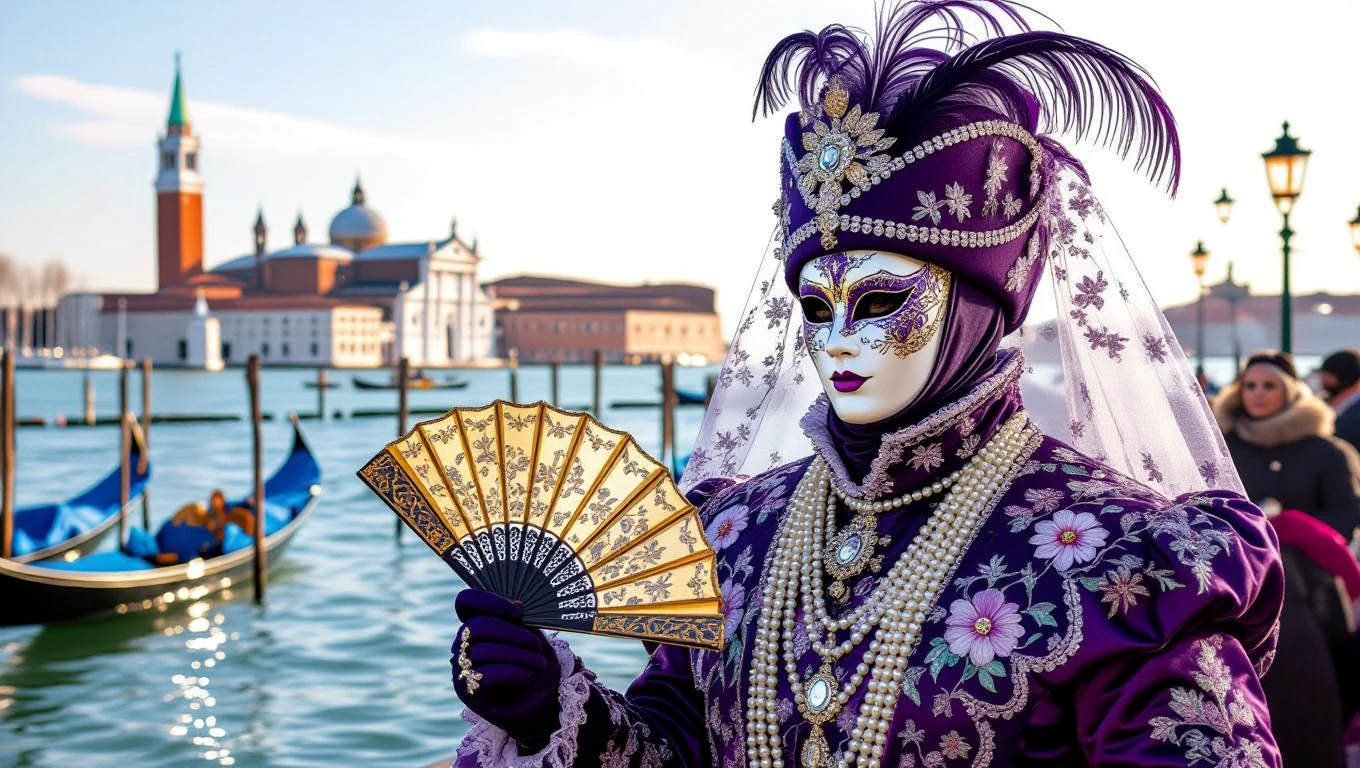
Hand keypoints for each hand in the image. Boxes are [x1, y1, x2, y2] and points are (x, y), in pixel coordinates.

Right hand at [452, 589, 561, 744]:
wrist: (542, 704)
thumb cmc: (537, 667)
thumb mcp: (533, 638)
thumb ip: (521, 622)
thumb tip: (516, 606)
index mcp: (477, 626)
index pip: (465, 602)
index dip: (488, 601)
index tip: (518, 611)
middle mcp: (463, 646)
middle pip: (475, 627)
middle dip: (510, 633)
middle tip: (536, 645)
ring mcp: (462, 669)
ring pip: (483, 652)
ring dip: (518, 656)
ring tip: (540, 664)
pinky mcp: (468, 693)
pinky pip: (486, 675)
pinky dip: (513, 672)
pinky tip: (528, 676)